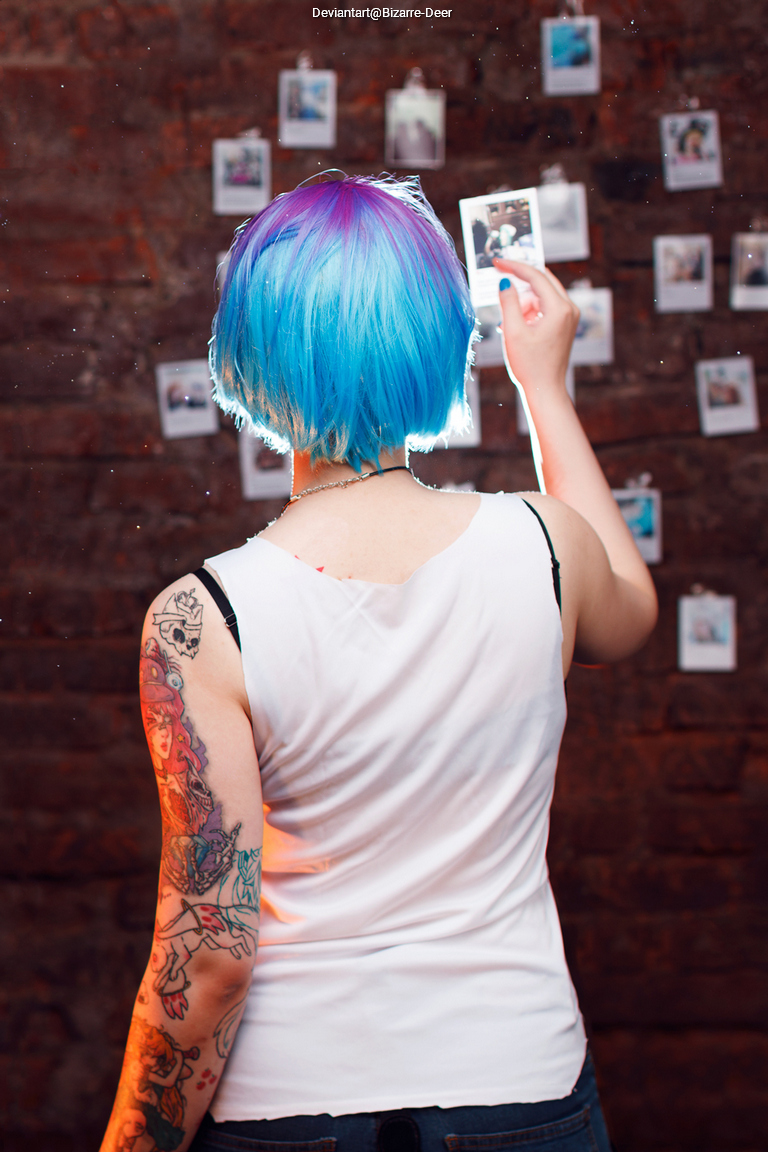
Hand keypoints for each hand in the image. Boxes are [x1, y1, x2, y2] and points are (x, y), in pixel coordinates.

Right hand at [493, 259, 579, 401]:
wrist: (544, 390)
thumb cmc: (529, 365)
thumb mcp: (513, 332)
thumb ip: (508, 302)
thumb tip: (504, 281)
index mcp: (559, 308)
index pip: (535, 276)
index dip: (514, 266)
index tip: (497, 261)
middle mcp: (569, 309)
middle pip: (542, 281)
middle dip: (519, 282)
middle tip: (499, 278)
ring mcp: (569, 316)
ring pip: (542, 295)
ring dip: (524, 302)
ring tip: (509, 324)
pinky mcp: (565, 324)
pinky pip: (545, 307)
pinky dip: (530, 311)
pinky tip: (517, 327)